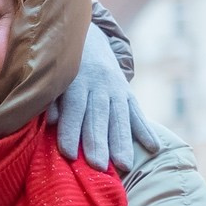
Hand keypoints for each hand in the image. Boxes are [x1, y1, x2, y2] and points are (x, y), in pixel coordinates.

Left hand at [48, 22, 157, 171]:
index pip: (74, 109)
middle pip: (98, 117)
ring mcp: (116, 89)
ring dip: (122, 142)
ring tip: (124, 165)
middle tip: (97, 166)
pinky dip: (146, 130)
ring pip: (120, 117)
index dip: (71, 131)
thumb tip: (51, 120)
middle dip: (98, 142)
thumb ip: (52, 99)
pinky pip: (137, 112)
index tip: (69, 154)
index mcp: (76, 81)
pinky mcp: (128, 93)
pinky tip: (154, 147)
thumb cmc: (63, 68)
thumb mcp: (55, 78)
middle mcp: (98, 85)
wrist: (87, 38)